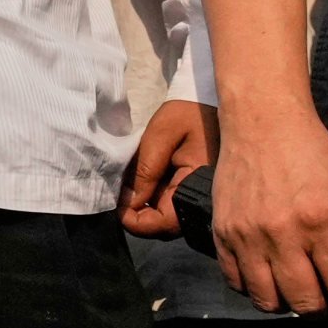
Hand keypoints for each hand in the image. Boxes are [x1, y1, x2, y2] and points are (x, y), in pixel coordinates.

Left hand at [120, 99, 215, 237]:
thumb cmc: (188, 114)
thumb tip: (128, 203)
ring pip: (167, 217)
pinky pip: (173, 205)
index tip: (117, 204)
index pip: (165, 224)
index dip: (136, 221)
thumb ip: (145, 171)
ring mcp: (201, 197)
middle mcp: (204, 199)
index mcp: (199, 187)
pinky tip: (147, 178)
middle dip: (138, 214)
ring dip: (146, 205)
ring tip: (133, 179)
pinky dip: (155, 197)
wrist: (210, 101)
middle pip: (165, 226)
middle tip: (122, 189)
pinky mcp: (196, 190)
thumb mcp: (161, 135)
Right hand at [209, 93, 327, 314]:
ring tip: (298, 292)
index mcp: (320, 222)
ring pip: (267, 301)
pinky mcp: (221, 233)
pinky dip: (254, 289)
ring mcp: (246, 235)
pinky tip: (269, 277)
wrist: (263, 123)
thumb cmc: (315, 155)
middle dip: (324, 310)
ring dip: (288, 305)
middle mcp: (281, 233)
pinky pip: (236, 282)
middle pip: (305, 302)